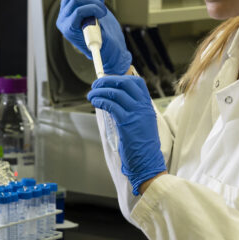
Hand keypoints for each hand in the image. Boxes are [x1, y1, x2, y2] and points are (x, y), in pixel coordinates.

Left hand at [56, 0, 131, 75]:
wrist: (103, 42)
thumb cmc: (104, 45)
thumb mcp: (103, 43)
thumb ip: (97, 34)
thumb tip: (92, 24)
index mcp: (69, 30)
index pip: (78, 11)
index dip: (93, 9)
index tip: (104, 14)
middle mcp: (64, 18)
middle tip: (103, 8)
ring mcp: (66, 9)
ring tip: (101, 1)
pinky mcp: (71, 1)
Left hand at [88, 75, 166, 194]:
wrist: (147, 161)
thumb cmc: (142, 145)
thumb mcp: (142, 122)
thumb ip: (133, 110)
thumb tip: (114, 100)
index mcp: (147, 105)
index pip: (137, 82)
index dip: (121, 78)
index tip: (108, 81)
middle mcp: (143, 106)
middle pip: (125, 83)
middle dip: (108, 80)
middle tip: (96, 84)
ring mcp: (136, 114)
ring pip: (116, 93)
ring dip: (100, 91)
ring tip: (91, 95)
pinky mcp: (127, 123)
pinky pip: (111, 105)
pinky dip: (100, 100)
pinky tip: (95, 102)